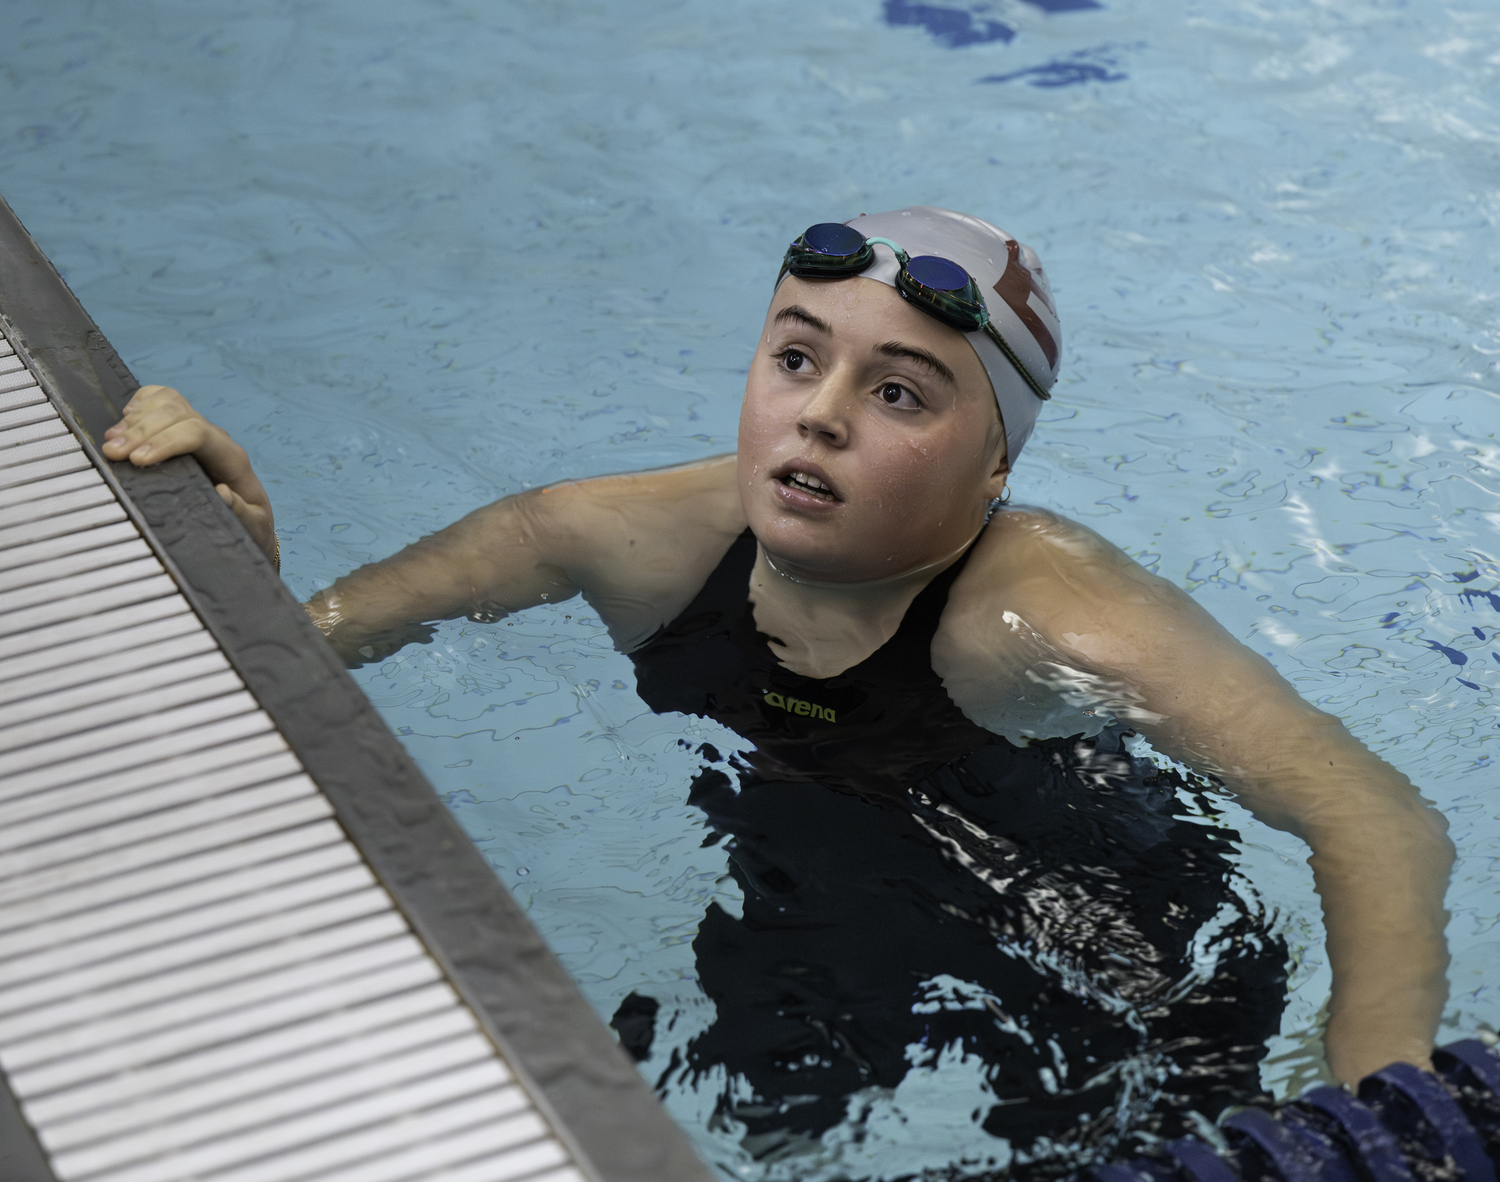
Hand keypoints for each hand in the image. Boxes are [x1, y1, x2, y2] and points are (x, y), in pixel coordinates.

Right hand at [103, 385, 277, 567]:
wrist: (248, 516)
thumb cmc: (248, 522)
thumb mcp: (252, 526)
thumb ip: (242, 513)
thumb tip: (223, 492)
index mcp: (232, 459)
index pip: (197, 433)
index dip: (165, 441)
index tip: (137, 461)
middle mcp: (216, 438)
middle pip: (177, 414)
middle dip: (141, 431)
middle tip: (112, 453)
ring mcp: (200, 429)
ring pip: (168, 402)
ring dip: (135, 419)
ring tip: (111, 442)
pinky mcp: (184, 428)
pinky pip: (163, 399)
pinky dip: (140, 404)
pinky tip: (123, 421)